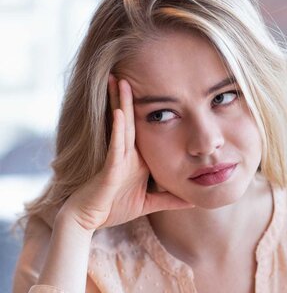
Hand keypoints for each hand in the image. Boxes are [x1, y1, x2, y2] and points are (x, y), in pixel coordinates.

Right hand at [60, 76, 193, 230]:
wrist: (87, 221)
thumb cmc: (113, 209)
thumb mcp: (149, 203)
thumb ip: (171, 200)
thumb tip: (193, 200)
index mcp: (135, 158)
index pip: (144, 129)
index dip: (148, 109)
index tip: (159, 88)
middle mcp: (125, 153)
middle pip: (131, 120)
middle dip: (130, 97)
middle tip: (132, 71)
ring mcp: (116, 158)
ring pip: (121, 126)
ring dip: (121, 103)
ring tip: (122, 80)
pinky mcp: (109, 168)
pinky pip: (114, 146)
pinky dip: (117, 129)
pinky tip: (119, 113)